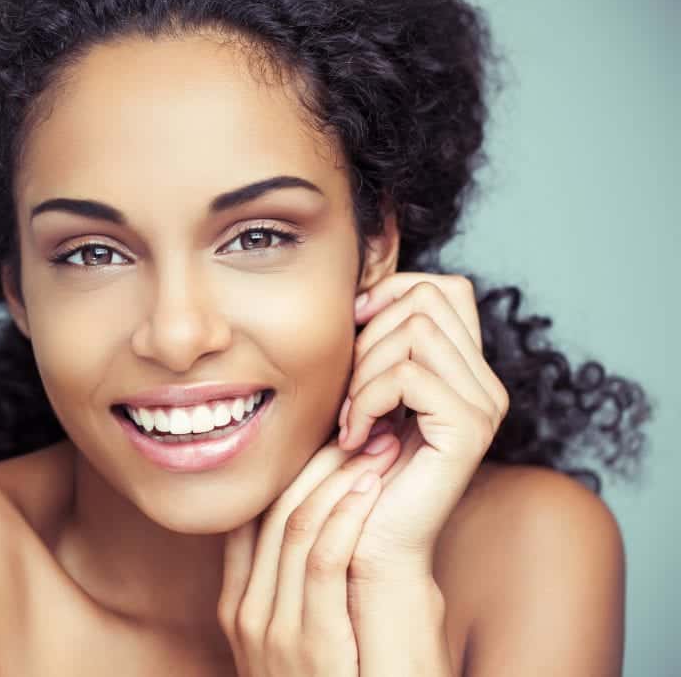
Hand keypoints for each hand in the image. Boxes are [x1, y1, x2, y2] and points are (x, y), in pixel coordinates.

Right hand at [217, 436, 403, 675]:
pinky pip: (322, 563)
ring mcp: (270, 632)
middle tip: (364, 424)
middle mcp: (246, 613)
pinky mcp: (308, 647)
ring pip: (294, 527)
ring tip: (378, 443)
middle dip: (321, 461)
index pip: (256, 514)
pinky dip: (346, 517)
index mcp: (242, 603)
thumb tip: (345, 507)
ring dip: (340, 477)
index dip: (294, 467)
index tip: (336, 434)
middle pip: (273, 511)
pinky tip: (373, 486)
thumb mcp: (318, 628)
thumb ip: (316, 578)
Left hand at [337, 273, 509, 583]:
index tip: (353, 329)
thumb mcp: (365, 391)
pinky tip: (354, 436)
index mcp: (466, 370)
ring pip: (415, 332)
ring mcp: (484, 406)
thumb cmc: (356, 469)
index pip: (445, 288)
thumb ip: (378, 343)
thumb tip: (364, 293)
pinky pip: (407, 376)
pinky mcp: (467, 430)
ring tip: (351, 419)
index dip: (392, 291)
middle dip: (370, 335)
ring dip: (363, 372)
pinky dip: (366, 400)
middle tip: (349, 393)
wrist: (369, 545)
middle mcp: (486, 384)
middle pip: (427, 300)